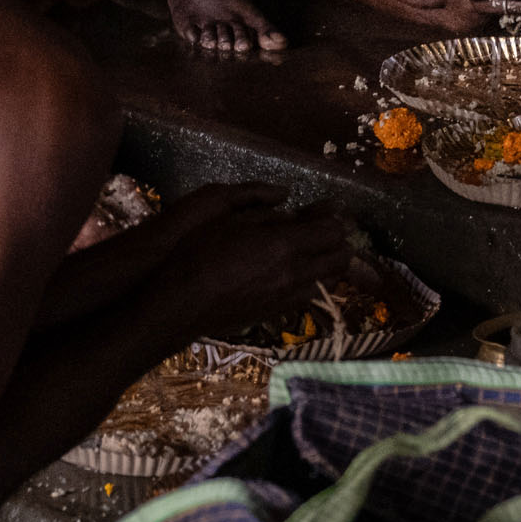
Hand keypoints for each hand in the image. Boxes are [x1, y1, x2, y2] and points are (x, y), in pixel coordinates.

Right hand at [157, 199, 351, 339]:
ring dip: (328, 263)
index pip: (332, 232)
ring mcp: (288, 296)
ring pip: (328, 280)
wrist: (181, 303)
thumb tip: (294, 210)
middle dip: (339, 241)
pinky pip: (309, 295)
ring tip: (313, 250)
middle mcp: (295, 273)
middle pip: (339, 259)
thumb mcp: (231, 219)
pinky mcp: (278, 312)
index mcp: (285, 245)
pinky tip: (294, 272)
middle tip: (327, 228)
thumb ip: (268, 214)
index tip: (329, 209)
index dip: (335, 219)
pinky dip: (312, 280)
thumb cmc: (200, 251)